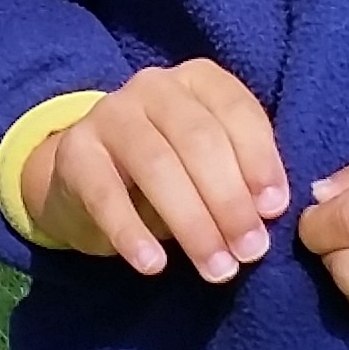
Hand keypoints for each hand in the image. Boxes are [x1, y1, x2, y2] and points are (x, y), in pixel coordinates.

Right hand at [23, 60, 291, 283]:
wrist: (83, 176)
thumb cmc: (168, 171)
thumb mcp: (209, 164)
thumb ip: (240, 177)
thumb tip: (268, 212)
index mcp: (199, 80)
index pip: (237, 112)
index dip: (260, 161)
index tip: (273, 211)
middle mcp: (154, 86)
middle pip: (198, 140)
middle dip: (229, 201)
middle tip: (249, 252)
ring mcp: (110, 114)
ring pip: (157, 165)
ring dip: (192, 223)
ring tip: (216, 269)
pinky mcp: (74, 152)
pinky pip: (105, 195)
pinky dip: (132, 233)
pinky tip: (154, 265)